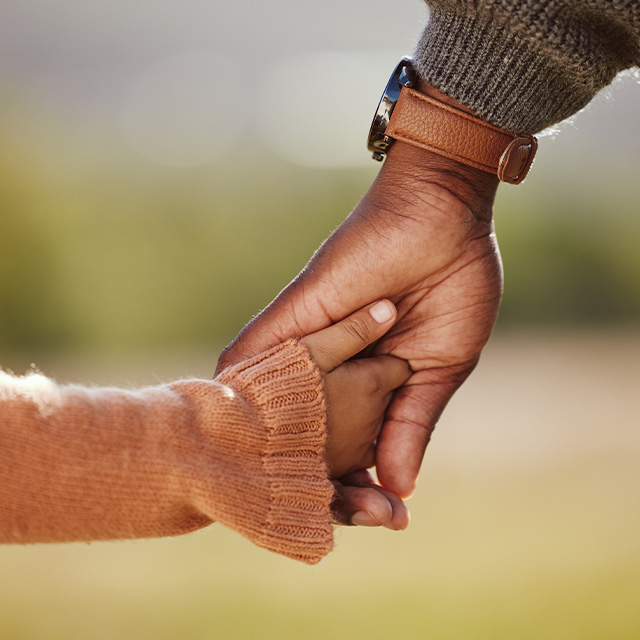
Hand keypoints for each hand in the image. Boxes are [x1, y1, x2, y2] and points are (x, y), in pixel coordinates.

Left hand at [218, 123, 501, 504]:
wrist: (444, 217)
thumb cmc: (454, 286)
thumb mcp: (440, 367)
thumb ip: (412, 422)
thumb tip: (399, 487)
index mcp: (370, 386)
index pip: (354, 448)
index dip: (362, 485)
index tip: (382, 516)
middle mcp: (333, 371)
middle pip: (309, 439)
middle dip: (323, 482)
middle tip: (348, 513)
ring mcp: (310, 344)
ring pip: (273, 408)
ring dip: (276, 451)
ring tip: (275, 495)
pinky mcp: (295, 314)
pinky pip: (254, 359)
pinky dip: (243, 397)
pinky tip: (232, 439)